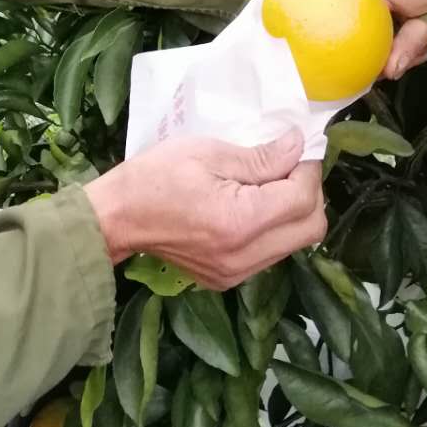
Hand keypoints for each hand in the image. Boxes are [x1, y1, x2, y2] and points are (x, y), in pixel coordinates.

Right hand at [84, 130, 325, 288]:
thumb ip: (260, 156)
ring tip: (266, 185)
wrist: (116, 218)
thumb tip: (299, 146)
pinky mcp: (228, 280)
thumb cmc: (155, 177)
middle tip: (286, 166)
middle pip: (310, 228)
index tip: (293, 147)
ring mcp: (237, 274)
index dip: (306, 168)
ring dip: (292, 212)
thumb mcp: (207, 153)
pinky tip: (250, 207)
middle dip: (307, 192)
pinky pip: (271, 253)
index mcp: (240, 222)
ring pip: (295, 243)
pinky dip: (273, 228)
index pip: (302, 199)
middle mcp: (245, 257)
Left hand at [325, 0, 426, 78]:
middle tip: (390, 67)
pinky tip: (382, 62)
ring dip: (407, 50)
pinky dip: (402, 47)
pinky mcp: (420, 6)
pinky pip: (418, 30)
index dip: (412, 6)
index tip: (381, 6)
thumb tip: (369, 20)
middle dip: (412, 42)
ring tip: (383, 70)